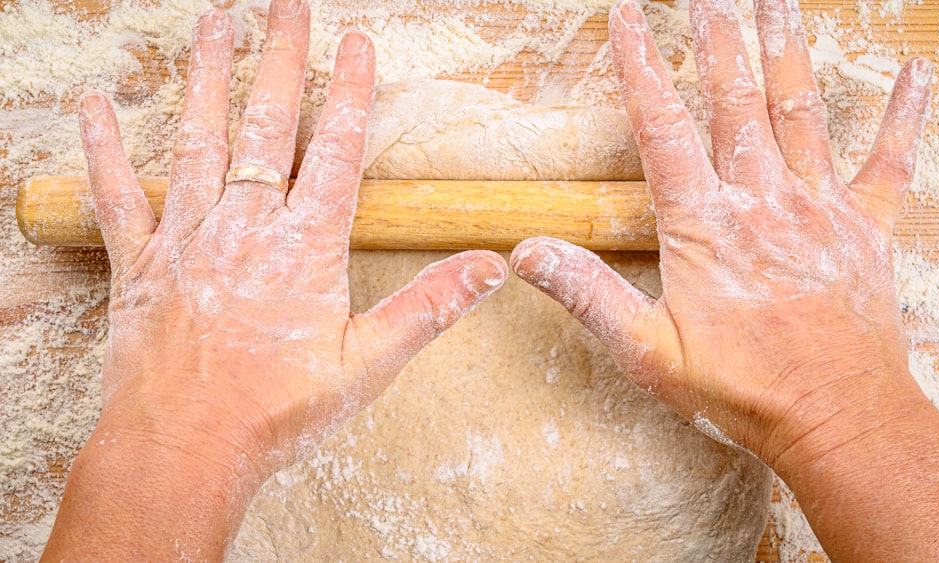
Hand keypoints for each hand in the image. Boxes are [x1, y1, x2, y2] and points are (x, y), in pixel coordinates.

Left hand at [45, 1, 504, 557]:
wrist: (184, 447)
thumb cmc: (275, 410)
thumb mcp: (367, 365)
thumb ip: (428, 308)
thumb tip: (489, 267)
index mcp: (304, 246)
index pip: (335, 151)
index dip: (349, 93)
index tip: (355, 44)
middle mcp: (245, 225)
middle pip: (267, 125)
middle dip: (281, 61)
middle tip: (287, 7)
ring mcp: (188, 237)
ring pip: (198, 140)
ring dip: (205, 77)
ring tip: (213, 22)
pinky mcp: (140, 262)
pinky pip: (117, 194)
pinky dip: (104, 148)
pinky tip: (94, 105)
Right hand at [513, 1, 938, 559]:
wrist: (838, 419)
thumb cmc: (744, 391)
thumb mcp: (649, 353)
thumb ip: (589, 296)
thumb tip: (528, 254)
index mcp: (704, 225)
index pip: (663, 128)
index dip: (641, 67)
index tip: (627, 18)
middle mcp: (763, 201)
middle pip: (735, 100)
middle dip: (718, 37)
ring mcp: (820, 209)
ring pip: (801, 111)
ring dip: (787, 49)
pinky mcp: (867, 229)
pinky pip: (889, 161)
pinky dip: (904, 114)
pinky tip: (914, 71)